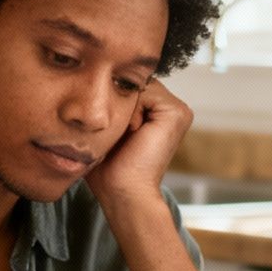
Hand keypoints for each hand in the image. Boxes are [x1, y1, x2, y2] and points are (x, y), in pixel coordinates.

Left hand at [87, 79, 191, 209]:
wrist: (124, 192)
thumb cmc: (110, 168)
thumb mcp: (106, 129)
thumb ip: (109, 103)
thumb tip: (92, 78)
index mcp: (158, 112)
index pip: (131, 85)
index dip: (114, 99)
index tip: (114, 129)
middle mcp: (171, 109)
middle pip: (136, 82)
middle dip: (120, 100)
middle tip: (121, 134)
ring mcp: (179, 110)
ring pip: (140, 85)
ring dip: (126, 107)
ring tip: (128, 134)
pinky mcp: (178, 112)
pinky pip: (147, 91)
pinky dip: (134, 110)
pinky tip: (135, 132)